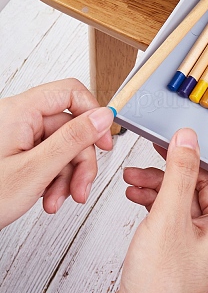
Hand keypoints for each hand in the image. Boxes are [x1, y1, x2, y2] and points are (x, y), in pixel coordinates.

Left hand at [0, 78, 113, 227]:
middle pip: (71, 127)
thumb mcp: (35, 170)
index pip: (70, 92)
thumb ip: (73, 140)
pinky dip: (56, 179)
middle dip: (81, 161)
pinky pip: (52, 158)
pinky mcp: (21, 152)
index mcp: (19, 112)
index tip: (105, 137)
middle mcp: (20, 119)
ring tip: (58, 200)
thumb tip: (103, 116)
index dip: (93, 113)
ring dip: (69, 176)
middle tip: (82, 187)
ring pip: (64, 147)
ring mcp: (20, 137)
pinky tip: (49, 197)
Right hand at [116, 128, 207, 292]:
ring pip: (185, 195)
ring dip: (161, 182)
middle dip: (180, 168)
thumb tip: (188, 140)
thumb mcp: (170, 218)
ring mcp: (196, 236)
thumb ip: (180, 174)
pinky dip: (154, 198)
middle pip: (207, 184)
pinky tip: (136, 194)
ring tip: (136, 177)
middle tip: (161, 151)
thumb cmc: (162, 287)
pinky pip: (171, 209)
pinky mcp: (177, 241)